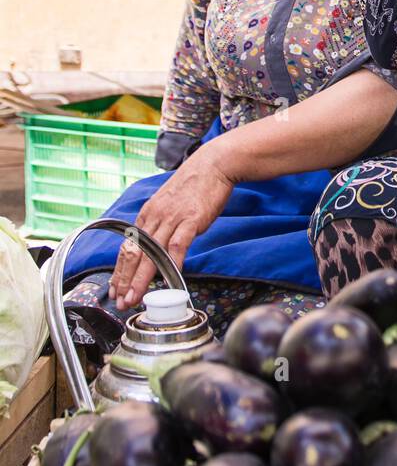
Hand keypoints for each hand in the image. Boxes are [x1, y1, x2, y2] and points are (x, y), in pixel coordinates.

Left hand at [109, 143, 234, 309]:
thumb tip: (156, 245)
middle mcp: (154, 218)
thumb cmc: (194, 184)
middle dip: (125, 280)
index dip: (119, 271)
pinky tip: (170, 278)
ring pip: (151, 254)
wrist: (212, 165)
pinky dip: (173, 263)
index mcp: (147, 214)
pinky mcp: (190, 220)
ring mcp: (171, 219)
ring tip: (135, 297)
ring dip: (141, 279)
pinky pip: (178, 246)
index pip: (128, 248)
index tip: (115, 289)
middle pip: (134, 254)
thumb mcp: (168, 203)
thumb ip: (160, 224)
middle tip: (119, 300)